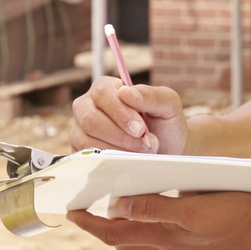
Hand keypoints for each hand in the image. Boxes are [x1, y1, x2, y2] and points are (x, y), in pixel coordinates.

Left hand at [68, 191, 250, 249]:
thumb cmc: (236, 218)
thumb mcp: (192, 207)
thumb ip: (154, 208)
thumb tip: (118, 206)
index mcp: (162, 238)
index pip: (112, 233)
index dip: (88, 223)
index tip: (69, 210)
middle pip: (120, 243)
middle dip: (100, 229)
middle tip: (87, 211)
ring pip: (137, 248)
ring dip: (121, 234)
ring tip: (114, 215)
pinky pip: (156, 248)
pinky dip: (143, 236)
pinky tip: (151, 224)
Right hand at [69, 77, 186, 154]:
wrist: (168, 150)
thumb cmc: (165, 124)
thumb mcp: (169, 105)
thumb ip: (152, 95)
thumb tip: (126, 92)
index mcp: (106, 88)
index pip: (102, 93)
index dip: (119, 112)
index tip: (141, 129)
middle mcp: (88, 106)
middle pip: (90, 119)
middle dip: (120, 136)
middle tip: (145, 145)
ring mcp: (81, 130)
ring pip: (87, 141)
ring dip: (118, 150)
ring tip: (142, 152)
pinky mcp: (81, 151)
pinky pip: (88, 158)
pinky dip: (111, 161)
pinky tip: (129, 160)